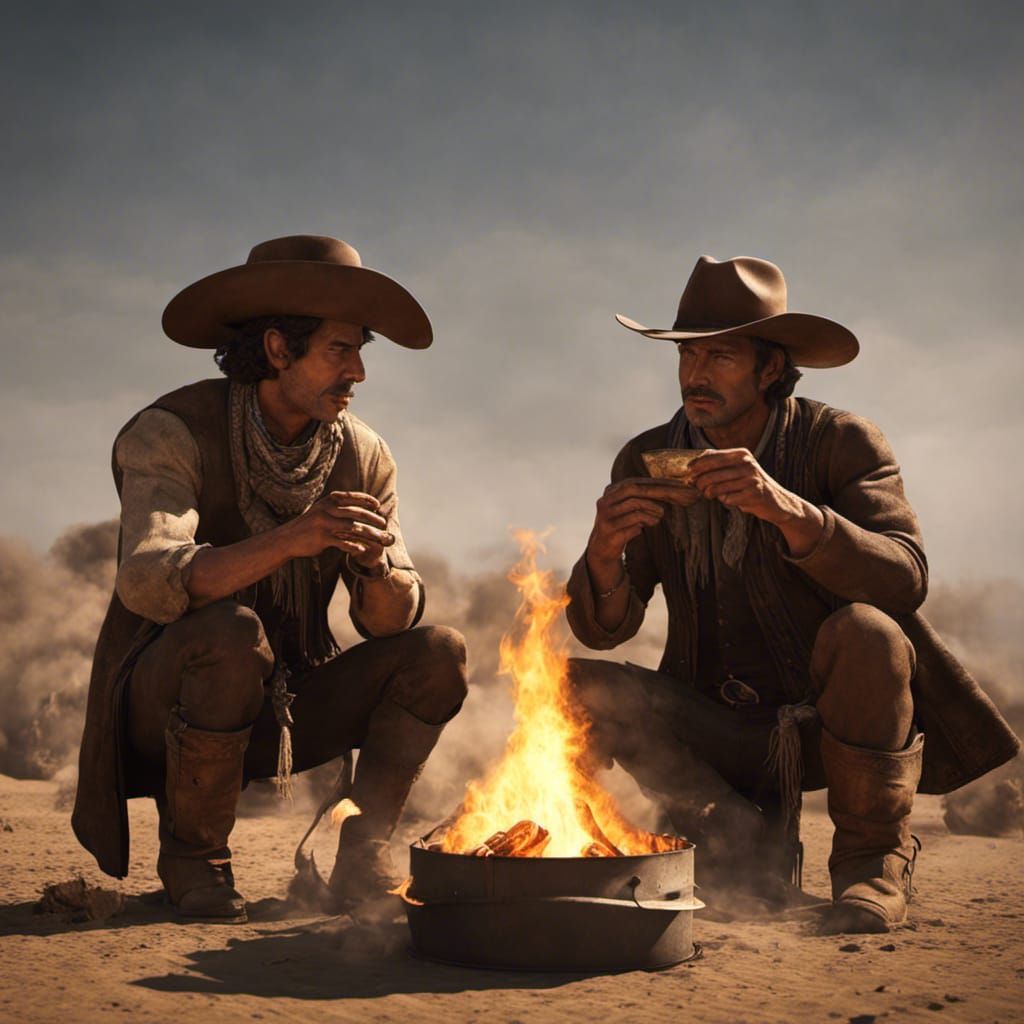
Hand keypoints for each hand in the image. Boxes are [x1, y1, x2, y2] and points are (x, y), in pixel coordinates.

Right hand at [283, 491, 394, 567]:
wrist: (287, 538)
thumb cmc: (309, 525)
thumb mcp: (321, 510)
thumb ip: (337, 507)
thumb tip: (358, 506)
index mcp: (327, 502)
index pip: (351, 497)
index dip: (366, 500)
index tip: (377, 505)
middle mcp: (326, 510)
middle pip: (355, 512)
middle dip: (372, 518)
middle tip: (383, 523)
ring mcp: (324, 524)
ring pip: (352, 528)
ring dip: (369, 533)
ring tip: (380, 538)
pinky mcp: (321, 539)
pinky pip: (342, 542)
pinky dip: (353, 546)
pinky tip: (362, 549)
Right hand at [585, 477, 696, 578]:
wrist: (602, 549)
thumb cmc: (621, 526)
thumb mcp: (628, 509)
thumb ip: (642, 498)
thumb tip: (669, 491)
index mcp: (611, 492)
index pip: (635, 482)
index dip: (656, 483)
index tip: (675, 486)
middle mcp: (605, 501)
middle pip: (633, 490)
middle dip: (656, 492)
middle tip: (674, 497)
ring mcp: (605, 516)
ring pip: (634, 505)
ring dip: (652, 509)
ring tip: (660, 515)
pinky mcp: (609, 530)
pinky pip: (633, 522)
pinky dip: (646, 521)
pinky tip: (651, 523)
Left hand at [688, 449, 805, 524]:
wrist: (777, 501)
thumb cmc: (752, 484)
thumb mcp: (739, 468)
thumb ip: (720, 464)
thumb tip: (693, 465)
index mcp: (742, 454)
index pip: (712, 457)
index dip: (697, 465)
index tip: (688, 471)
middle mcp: (747, 464)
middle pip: (711, 473)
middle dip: (700, 482)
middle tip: (698, 487)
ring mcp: (751, 479)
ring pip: (716, 487)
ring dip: (709, 493)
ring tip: (710, 494)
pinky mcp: (753, 495)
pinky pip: (727, 499)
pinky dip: (725, 501)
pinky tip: (730, 500)